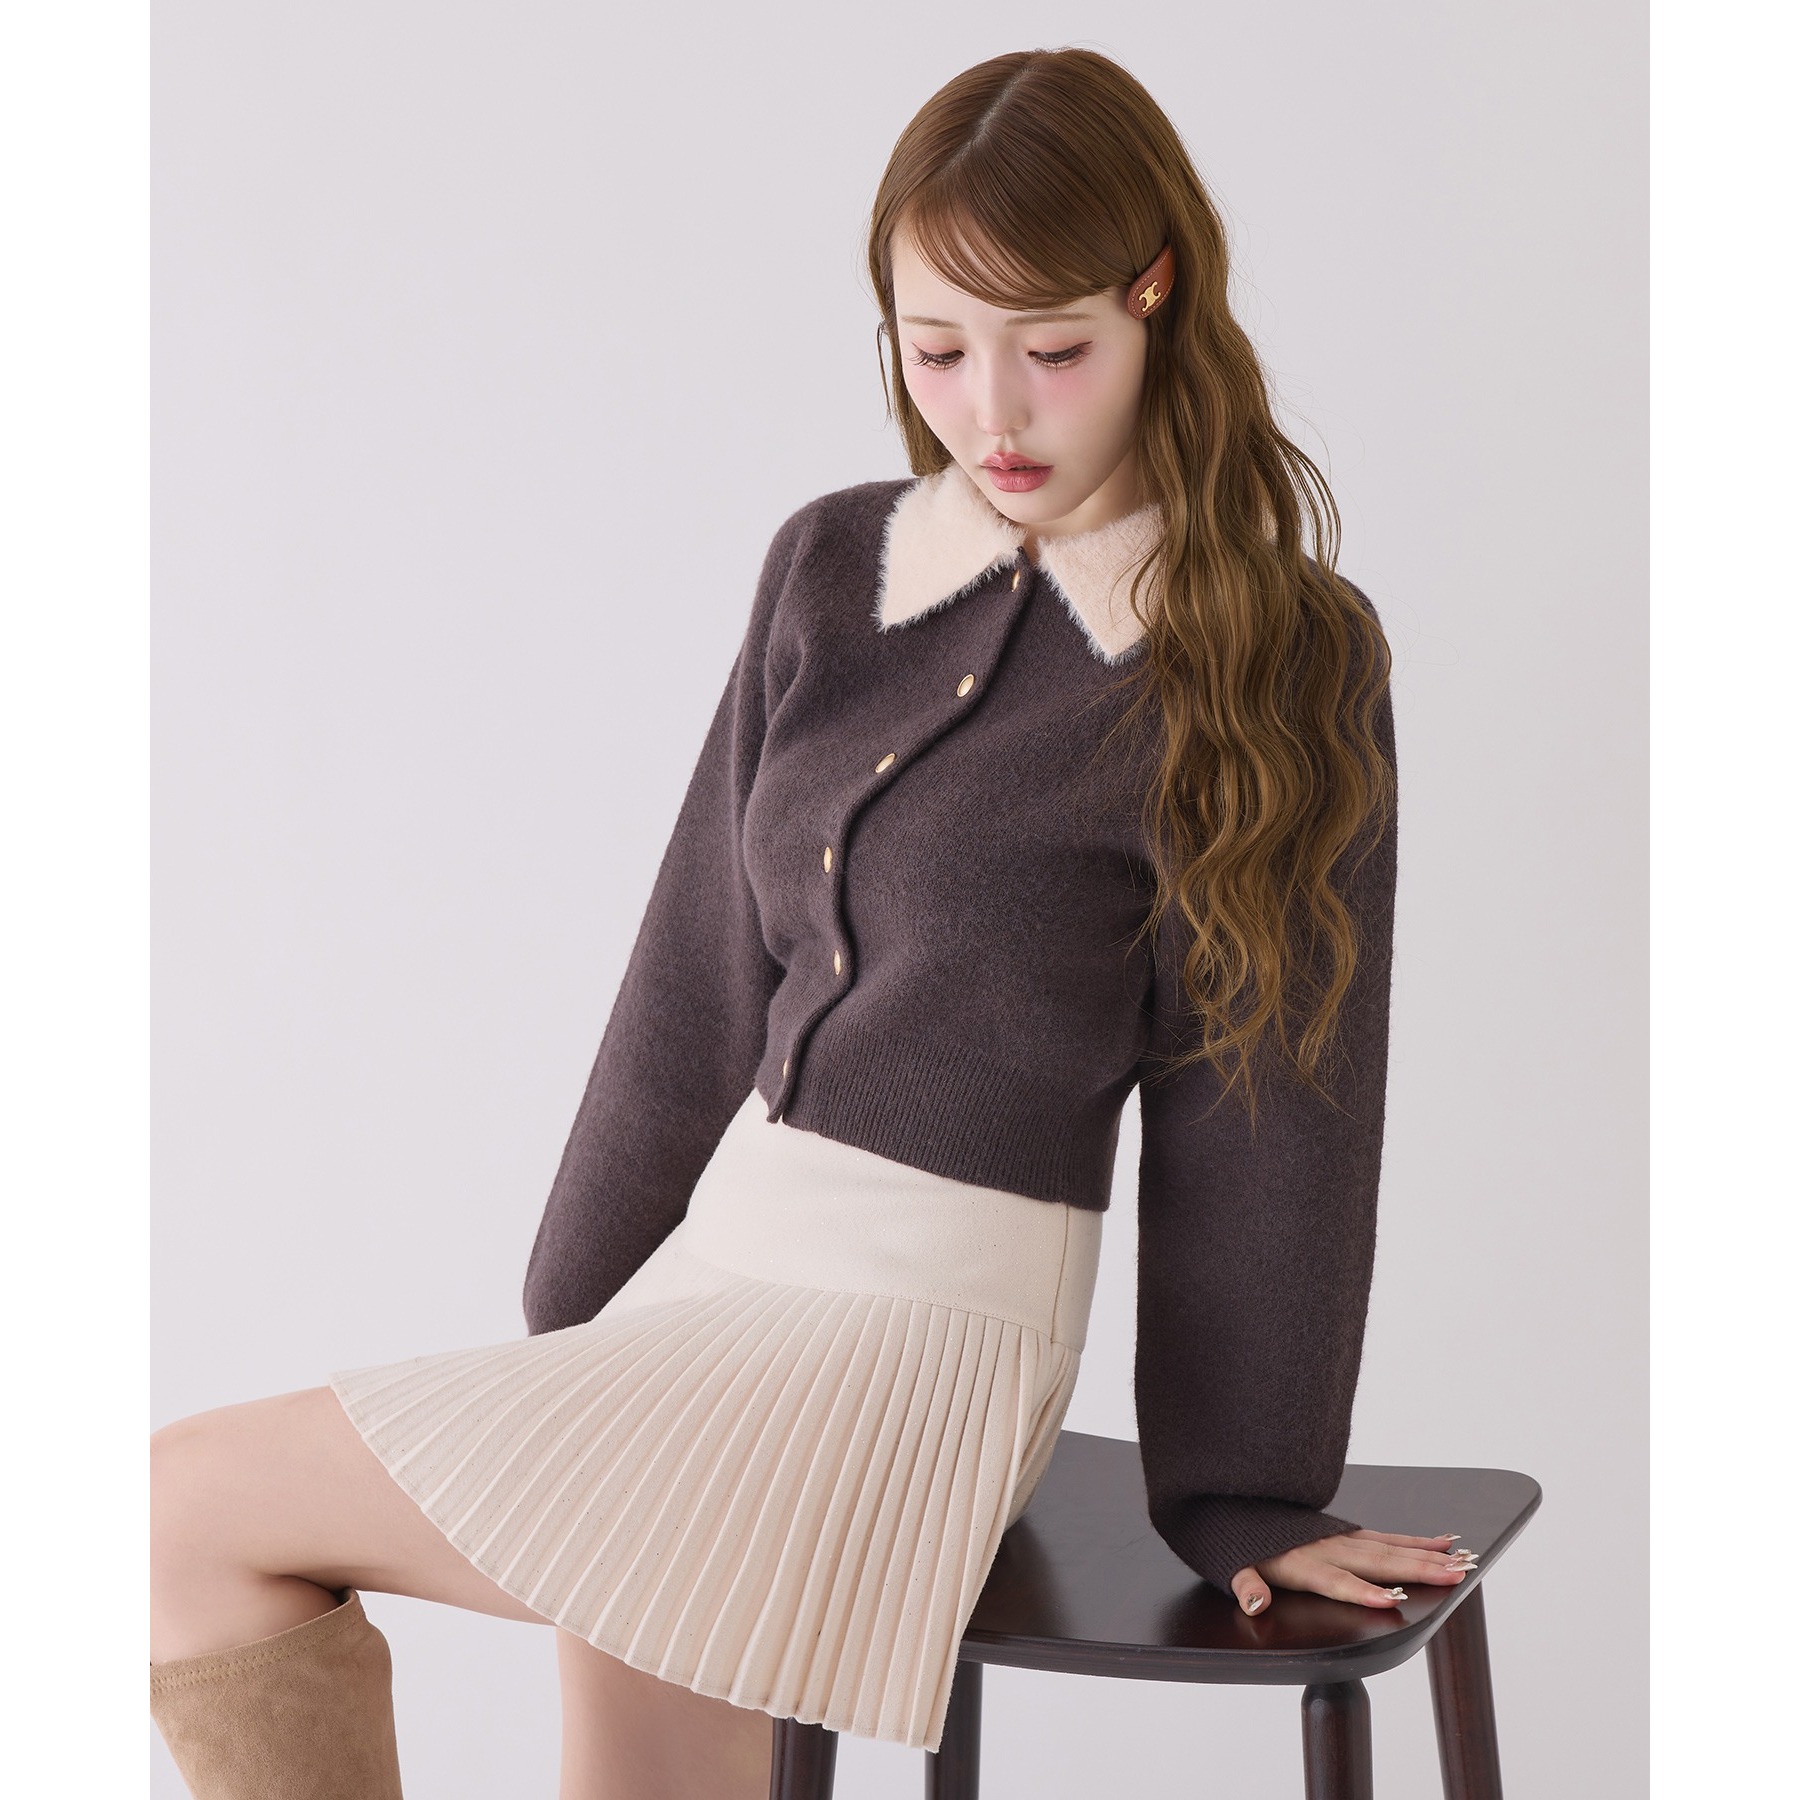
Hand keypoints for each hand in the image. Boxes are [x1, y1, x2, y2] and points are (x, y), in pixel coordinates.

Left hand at [1230, 1529, 1476, 1614]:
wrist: (1239, 1497)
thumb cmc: (1241, 1541)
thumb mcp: (1232, 1565)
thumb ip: (1245, 1584)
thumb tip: (1254, 1603)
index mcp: (1301, 1563)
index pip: (1335, 1580)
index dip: (1361, 1591)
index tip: (1390, 1601)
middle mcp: (1328, 1548)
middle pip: (1377, 1562)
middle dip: (1417, 1570)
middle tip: (1454, 1576)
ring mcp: (1341, 1538)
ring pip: (1390, 1548)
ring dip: (1426, 1556)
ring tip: (1460, 1562)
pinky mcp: (1348, 1532)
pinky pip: (1387, 1537)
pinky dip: (1415, 1540)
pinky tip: (1442, 1542)